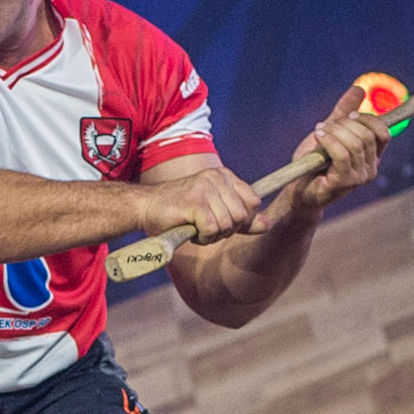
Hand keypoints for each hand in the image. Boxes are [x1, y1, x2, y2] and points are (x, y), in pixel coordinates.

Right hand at [138, 161, 262, 244]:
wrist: (146, 207)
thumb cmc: (180, 212)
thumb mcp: (216, 214)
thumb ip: (243, 220)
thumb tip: (268, 225)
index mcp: (225, 176)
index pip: (253, 202)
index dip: (241, 220)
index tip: (222, 222)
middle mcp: (217, 177)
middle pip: (242, 216)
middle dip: (226, 230)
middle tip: (206, 227)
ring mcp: (205, 188)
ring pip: (228, 224)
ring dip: (212, 235)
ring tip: (196, 228)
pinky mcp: (195, 202)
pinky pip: (212, 229)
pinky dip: (202, 237)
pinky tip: (190, 230)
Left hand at [262, 85, 386, 228]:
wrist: (298, 190)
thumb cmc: (315, 163)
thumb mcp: (331, 132)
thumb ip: (344, 112)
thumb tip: (359, 89)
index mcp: (372, 157)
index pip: (383, 132)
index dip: (368, 119)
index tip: (348, 115)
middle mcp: (371, 169)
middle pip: (368, 136)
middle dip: (346, 124)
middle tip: (326, 125)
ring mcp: (359, 178)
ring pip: (355, 144)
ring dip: (334, 132)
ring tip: (319, 131)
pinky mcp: (344, 183)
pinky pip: (342, 154)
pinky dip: (329, 140)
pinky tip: (318, 136)